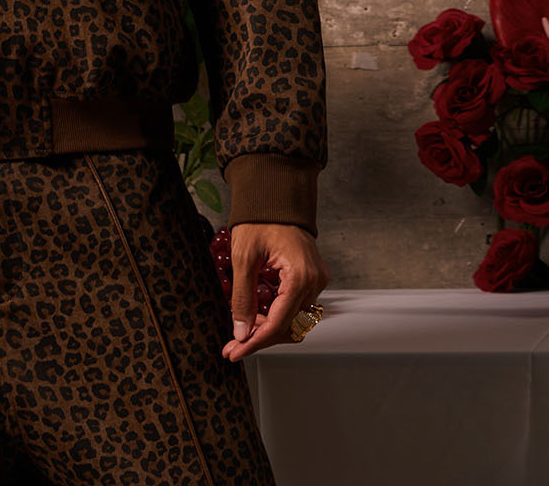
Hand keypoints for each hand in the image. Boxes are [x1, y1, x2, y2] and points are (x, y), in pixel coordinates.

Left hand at [221, 223, 329, 362]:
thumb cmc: (260, 219)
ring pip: (294, 320)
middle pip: (289, 327)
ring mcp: (316, 280)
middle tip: (232, 346)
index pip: (279, 323)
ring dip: (269, 330)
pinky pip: (297, 307)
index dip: (255, 342)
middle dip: (260, 339)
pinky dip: (277, 316)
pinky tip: (256, 317)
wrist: (275, 196)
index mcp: (300, 275)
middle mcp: (314, 281)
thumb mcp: (243, 256)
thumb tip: (240, 331)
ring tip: (241, 333)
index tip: (234, 353)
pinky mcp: (312, 278)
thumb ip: (243, 296)